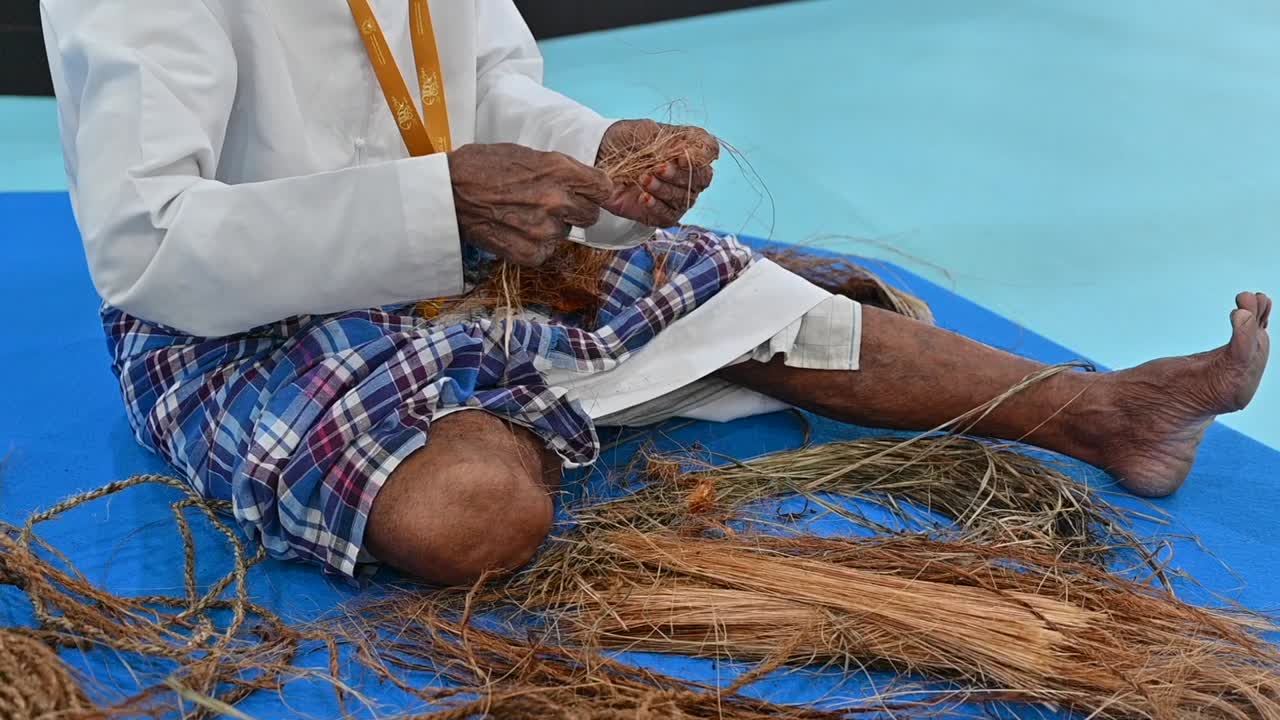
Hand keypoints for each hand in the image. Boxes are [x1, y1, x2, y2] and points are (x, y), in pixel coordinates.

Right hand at [448, 143, 613, 266]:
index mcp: (559, 170)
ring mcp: (544, 229)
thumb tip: (583, 183)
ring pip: (566, 234)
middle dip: (576, 210)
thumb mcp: (527, 155)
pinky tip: (516, 231)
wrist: (448, 191)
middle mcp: (556, 200)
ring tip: (523, 215)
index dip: (597, 191)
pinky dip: (535, 245)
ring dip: (551, 227)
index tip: (590, 193)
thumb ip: (560, 170)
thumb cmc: (483, 166)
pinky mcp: (530, 252)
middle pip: (590, 215)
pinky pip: (547, 251)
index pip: (603, 187)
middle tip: (551, 205)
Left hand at [597, 120, 717, 226]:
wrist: (598, 157)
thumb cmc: (624, 141)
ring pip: (685, 198)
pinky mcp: (662, 214)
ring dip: (665, 189)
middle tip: (657, 167)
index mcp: (689, 146)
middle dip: (679, 174)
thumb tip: (684, 152)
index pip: (709, 150)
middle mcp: (688, 173)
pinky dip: (657, 207)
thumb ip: (666, 140)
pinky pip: (669, 216)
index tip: (681, 156)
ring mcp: (677, 195)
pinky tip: (643, 198)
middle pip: (702, 178)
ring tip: (644, 179)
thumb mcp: (643, 131)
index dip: (701, 156)